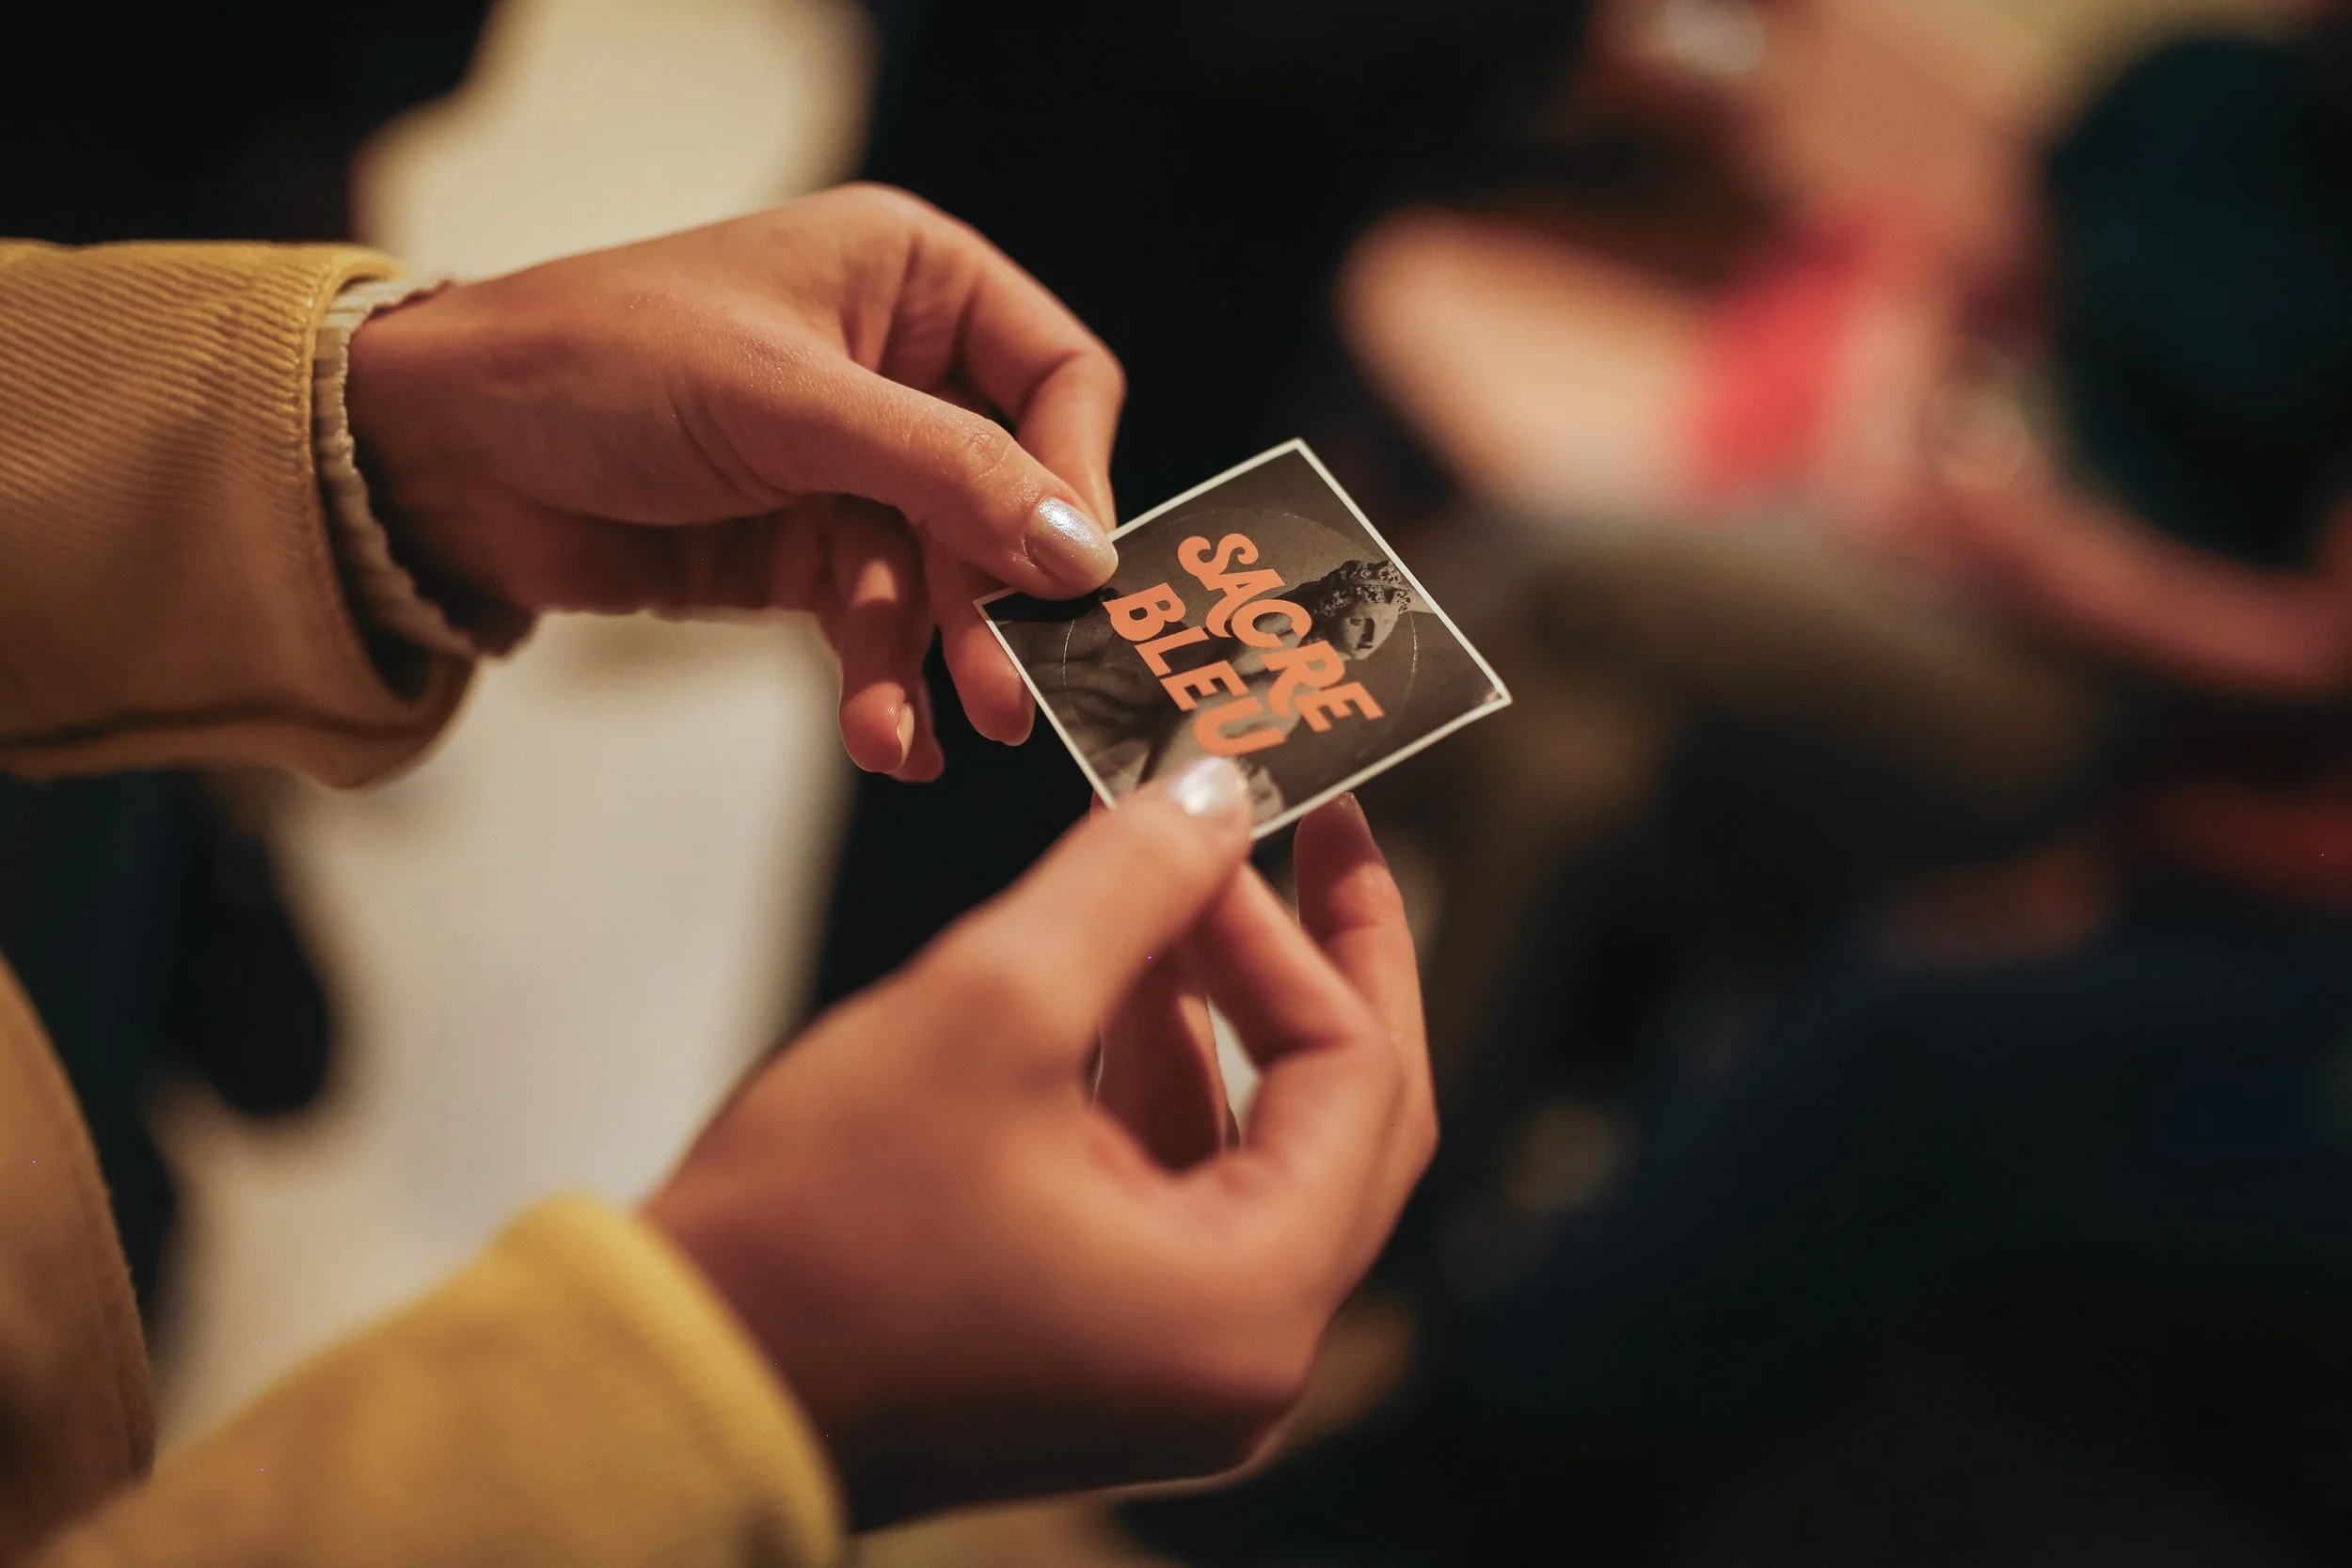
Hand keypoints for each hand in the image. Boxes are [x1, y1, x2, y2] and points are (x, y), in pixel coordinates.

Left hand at [345, 184, 1126, 776]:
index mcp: (911, 282)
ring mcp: (853, 469)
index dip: (1076, 474)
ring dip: (939, 658)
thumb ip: (947, 474)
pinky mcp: (803, 553)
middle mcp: (898, 371)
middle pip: (1009, 497)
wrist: (442, 452)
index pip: (1058, 378)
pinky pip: (879, 625)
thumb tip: (1082, 552)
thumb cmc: (601, 363)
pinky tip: (888, 741)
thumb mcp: (791, 404)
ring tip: (939, 732)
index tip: (1075, 571)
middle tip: (1014, 694)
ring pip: (945, 577)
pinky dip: (884, 682)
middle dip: (1003, 599)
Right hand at [643, 759, 1435, 1526]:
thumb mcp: (990, 1007)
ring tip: (1165, 886)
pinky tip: (1102, 983)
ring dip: (1215, 1014)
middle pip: (1341, 1118)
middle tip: (1308, 839)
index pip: (1357, 1075)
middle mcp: (1241, 1356)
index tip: (1277, 815)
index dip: (1316, 928)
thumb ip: (1130, 882)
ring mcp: (1171, 1364)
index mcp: (1251, 1300)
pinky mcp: (1099, 1348)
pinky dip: (1149, 1082)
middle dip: (1311, 967)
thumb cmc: (818, 1227)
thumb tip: (1218, 792)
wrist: (672, 1381)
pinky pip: (1172, 1190)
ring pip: (1251, 1149)